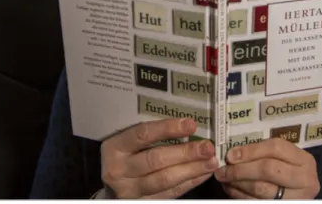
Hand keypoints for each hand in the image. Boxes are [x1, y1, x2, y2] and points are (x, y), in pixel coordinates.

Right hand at [100, 118, 219, 198]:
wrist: (110, 186)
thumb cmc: (124, 156)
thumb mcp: (127, 142)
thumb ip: (150, 135)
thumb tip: (187, 126)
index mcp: (115, 147)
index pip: (143, 134)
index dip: (168, 128)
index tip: (191, 124)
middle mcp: (119, 170)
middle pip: (156, 159)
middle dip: (186, 153)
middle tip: (207, 147)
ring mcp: (129, 190)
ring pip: (165, 179)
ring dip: (192, 170)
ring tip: (210, 161)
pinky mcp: (141, 203)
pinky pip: (169, 194)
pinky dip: (189, 183)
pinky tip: (202, 174)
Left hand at [214, 138, 319, 199]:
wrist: (298, 193)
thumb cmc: (287, 172)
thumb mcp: (284, 159)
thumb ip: (264, 153)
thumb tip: (233, 155)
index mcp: (305, 161)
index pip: (276, 148)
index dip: (251, 150)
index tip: (231, 154)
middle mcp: (305, 180)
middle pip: (268, 169)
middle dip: (241, 169)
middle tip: (223, 170)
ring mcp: (296, 198)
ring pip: (261, 189)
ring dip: (237, 183)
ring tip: (224, 179)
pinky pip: (257, 202)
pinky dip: (240, 195)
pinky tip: (231, 190)